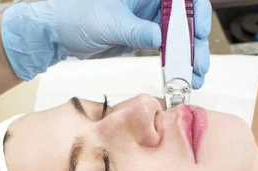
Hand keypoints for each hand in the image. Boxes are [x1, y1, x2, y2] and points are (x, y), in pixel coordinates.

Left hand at [1, 0, 211, 87]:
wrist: (57, 34)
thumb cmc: (75, 16)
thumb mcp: (112, 23)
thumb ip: (139, 31)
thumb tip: (163, 40)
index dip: (194, 11)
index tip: (199, 30)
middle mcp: (149, 1)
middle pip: (183, 18)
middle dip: (195, 41)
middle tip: (199, 62)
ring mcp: (148, 19)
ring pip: (178, 35)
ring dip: (188, 56)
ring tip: (194, 75)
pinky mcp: (143, 36)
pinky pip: (166, 48)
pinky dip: (175, 62)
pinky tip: (182, 74)